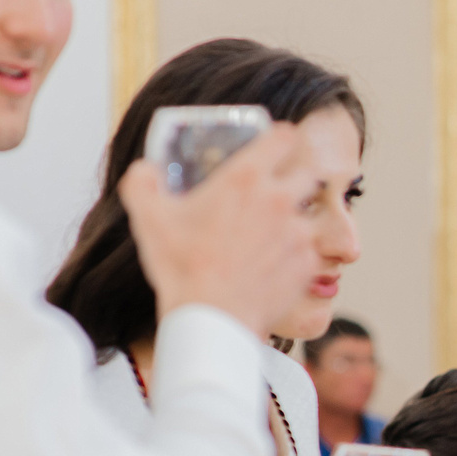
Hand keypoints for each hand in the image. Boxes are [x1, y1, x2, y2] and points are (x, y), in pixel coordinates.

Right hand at [120, 123, 322, 337]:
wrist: (214, 318)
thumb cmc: (182, 268)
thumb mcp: (148, 219)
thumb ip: (142, 184)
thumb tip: (145, 170)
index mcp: (245, 178)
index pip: (282, 136)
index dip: (282, 136)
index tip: (278, 142)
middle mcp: (278, 199)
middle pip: (310, 171)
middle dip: (300, 174)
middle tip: (282, 188)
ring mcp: (298, 232)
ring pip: (314, 213)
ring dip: (301, 216)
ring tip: (280, 231)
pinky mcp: (309, 263)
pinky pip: (311, 250)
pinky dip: (299, 253)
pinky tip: (277, 262)